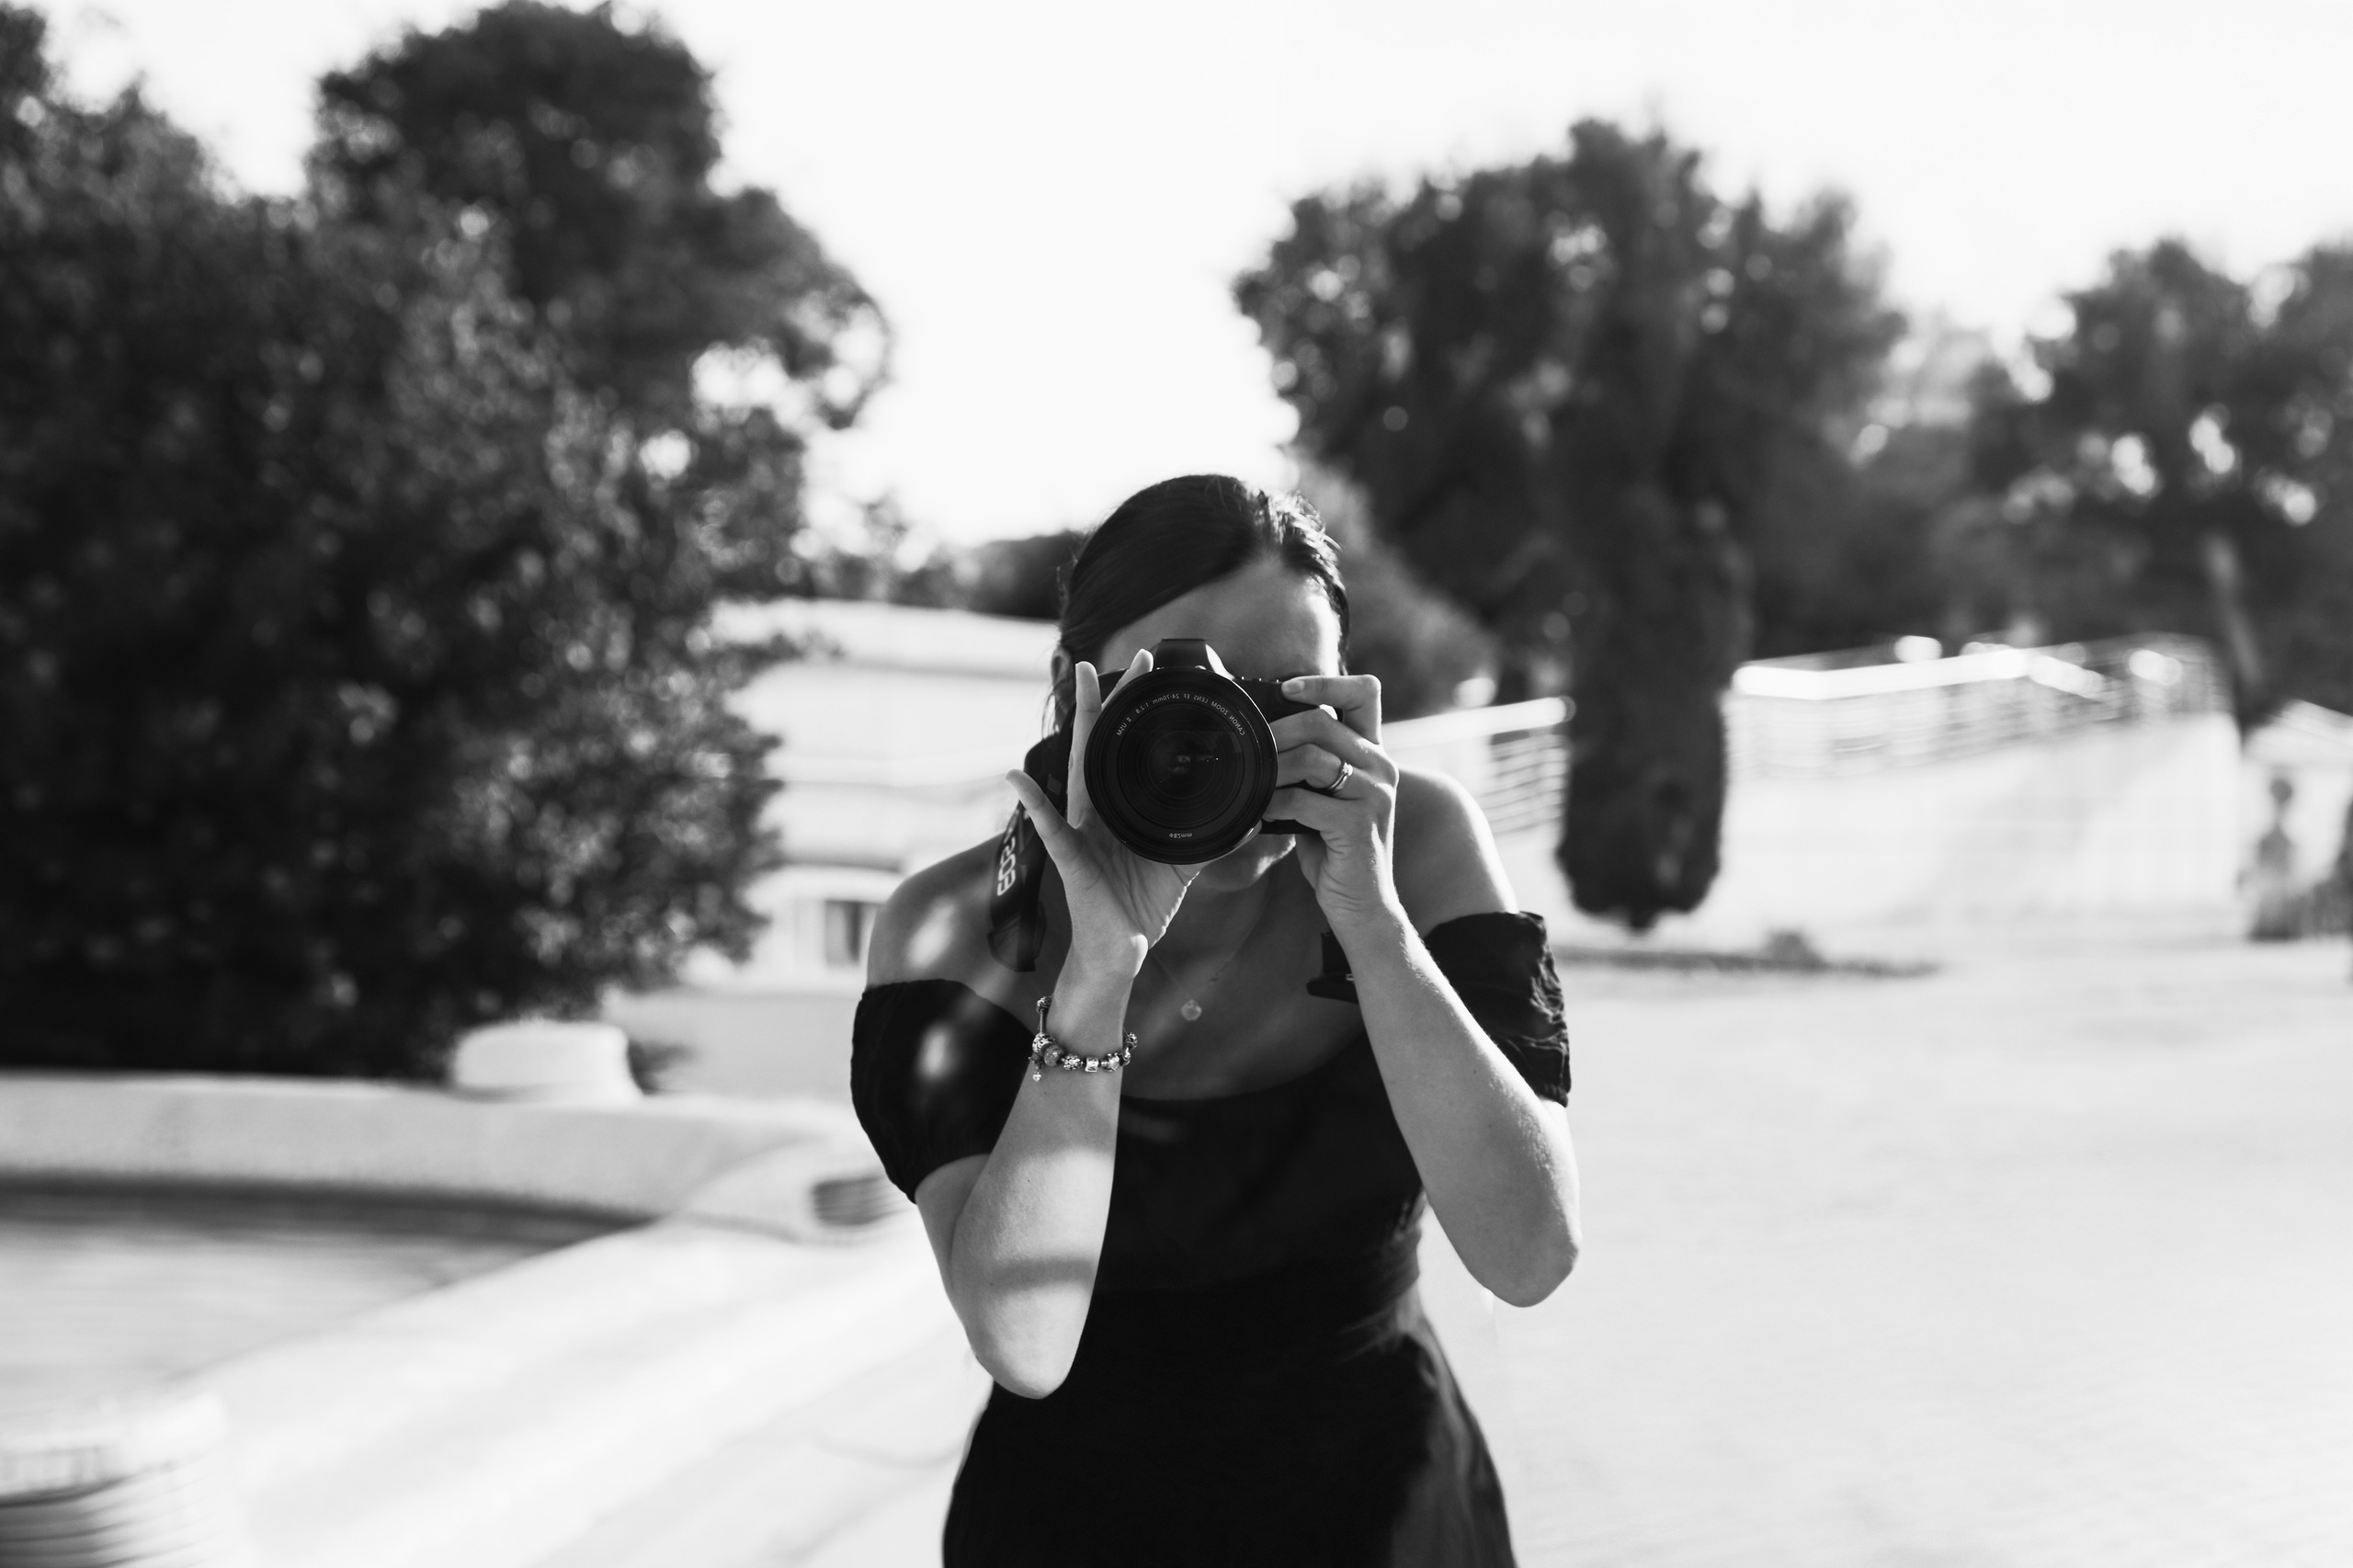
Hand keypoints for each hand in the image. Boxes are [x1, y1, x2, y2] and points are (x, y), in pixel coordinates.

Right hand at [1005, 650, 1205, 979]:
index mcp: (1119, 811)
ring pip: (1076, 770)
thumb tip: (1250, 819)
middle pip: (1096, 747)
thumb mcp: (1181, 865)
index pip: (1123, 751)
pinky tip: (1016, 779)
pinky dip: (1032, 804)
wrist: (1121, 950)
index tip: (1145, 669)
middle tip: (1101, 658)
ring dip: (1076, 726)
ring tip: (1073, 686)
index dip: (1131, 712)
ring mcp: (1080, 831)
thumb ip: (1209, 840)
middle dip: (1101, 701)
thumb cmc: (1141, 905)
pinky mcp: (1071, 861)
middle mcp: (1095, 813)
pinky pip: (1050, 829)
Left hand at [1266, 674, 1404, 936]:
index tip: (1286, 689)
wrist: (1363, 906)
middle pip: (1321, 723)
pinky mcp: (1359, 823)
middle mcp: (1381, 766)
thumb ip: (1308, 766)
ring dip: (1270, 770)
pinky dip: (1273, 805)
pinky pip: (1305, 800)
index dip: (1324, 682)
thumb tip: (1257, 738)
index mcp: (1373, 753)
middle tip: (1247, 750)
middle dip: (1275, 733)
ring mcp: (1374, 794)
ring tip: (1248, 784)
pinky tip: (1258, 815)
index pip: (1364, 692)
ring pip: (1312, 758)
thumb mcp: (1323, 799)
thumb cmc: (1334, 851)